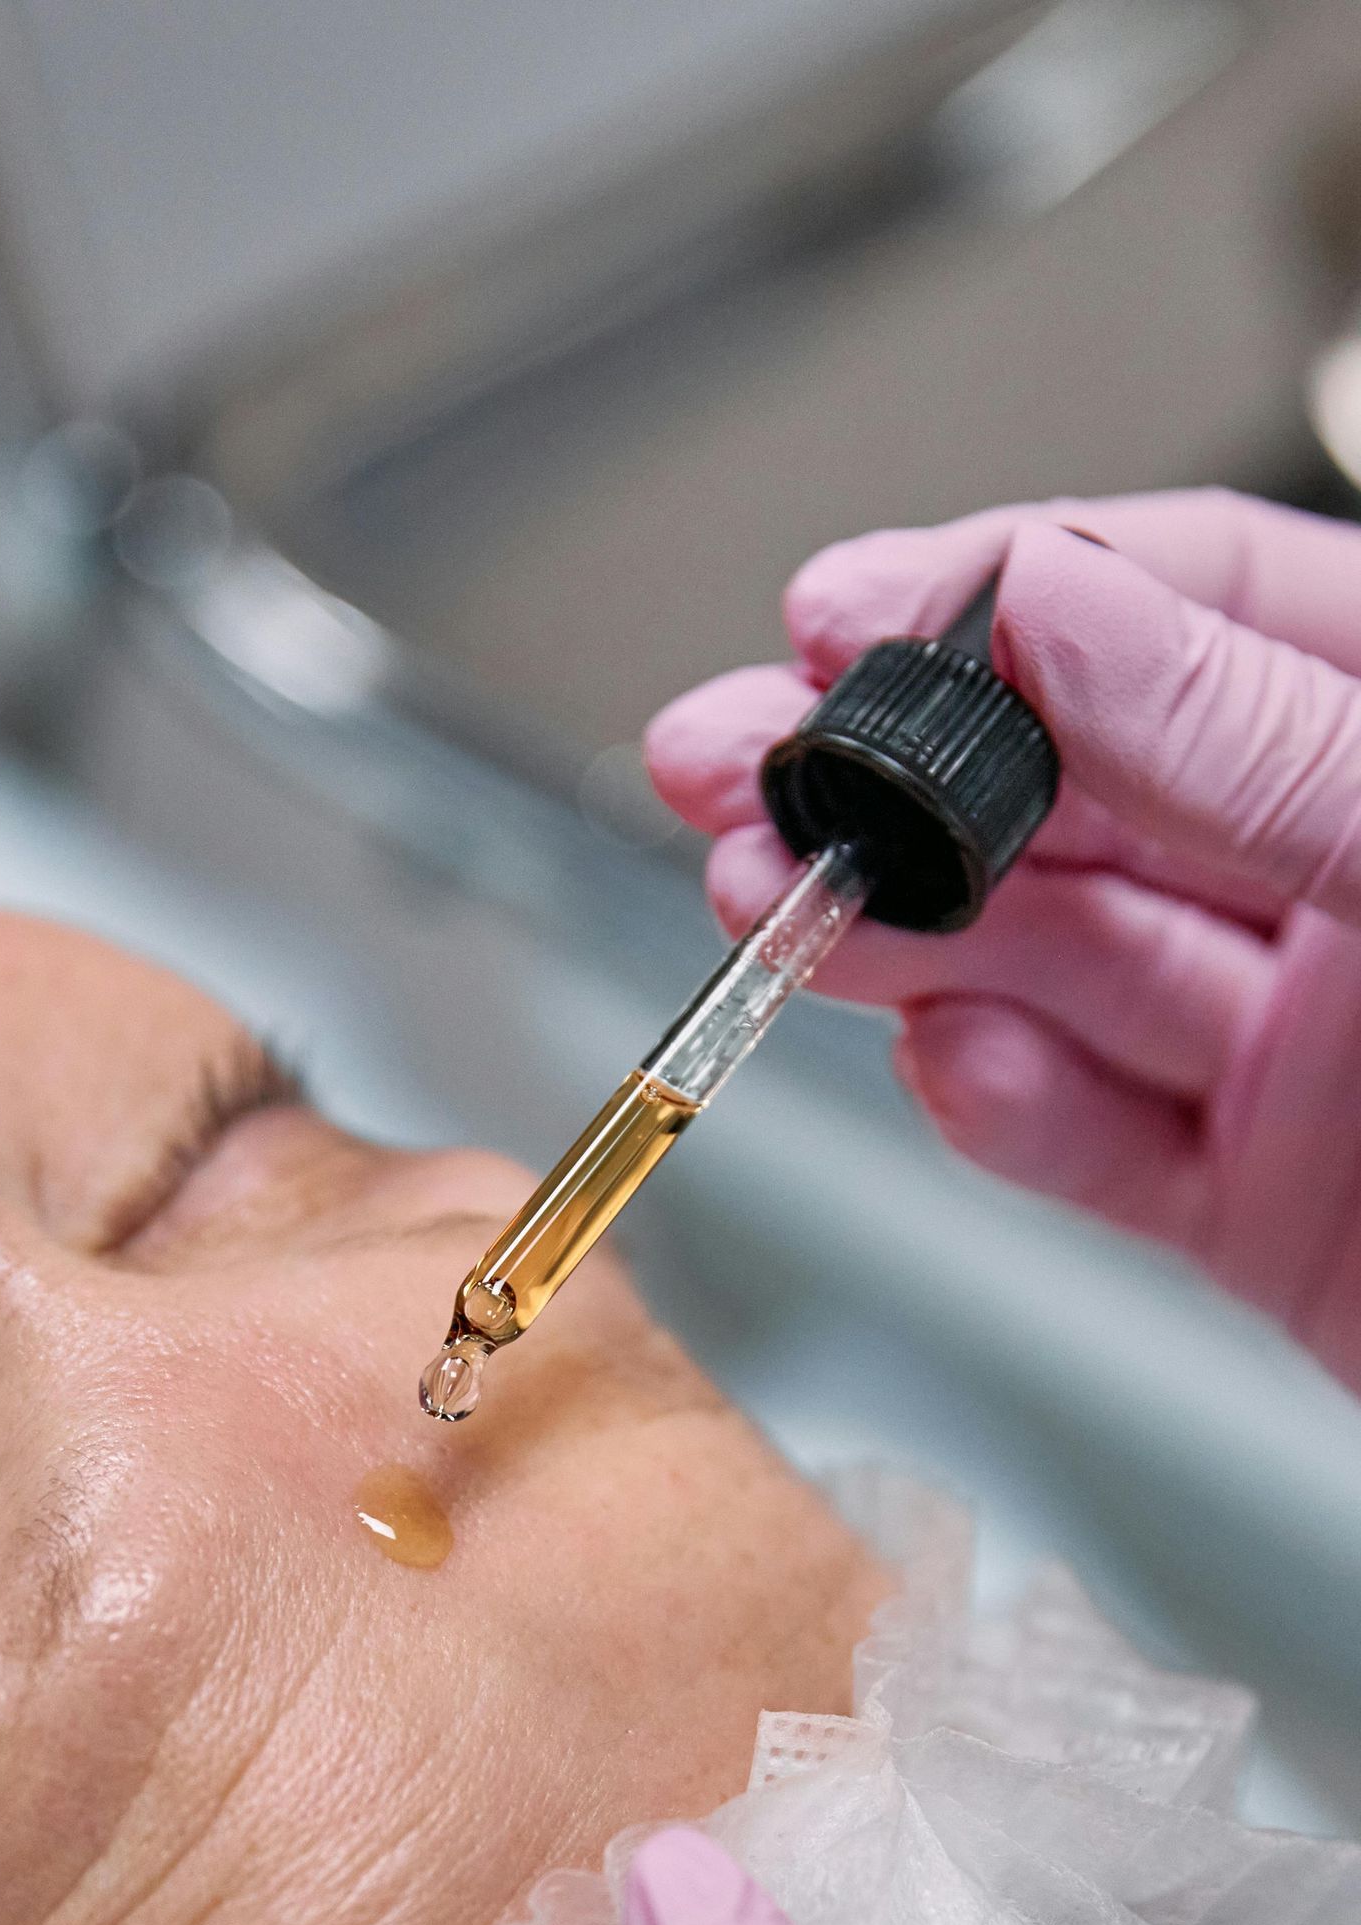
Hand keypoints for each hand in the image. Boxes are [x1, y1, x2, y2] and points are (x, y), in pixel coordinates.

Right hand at [647, 489, 1360, 1394]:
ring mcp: (1313, 1057)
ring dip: (907, 941)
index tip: (851, 611)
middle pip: (1091, 794)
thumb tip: (1071, 624)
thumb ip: (1269, 748)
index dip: (1008, 597)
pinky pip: (1105, 1150)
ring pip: (1067, 970)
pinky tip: (947, 1066)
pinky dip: (1008, 1115)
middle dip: (897, 779)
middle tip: (734, 765)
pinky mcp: (1268, 1215)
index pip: (1203, 607)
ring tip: (778, 912)